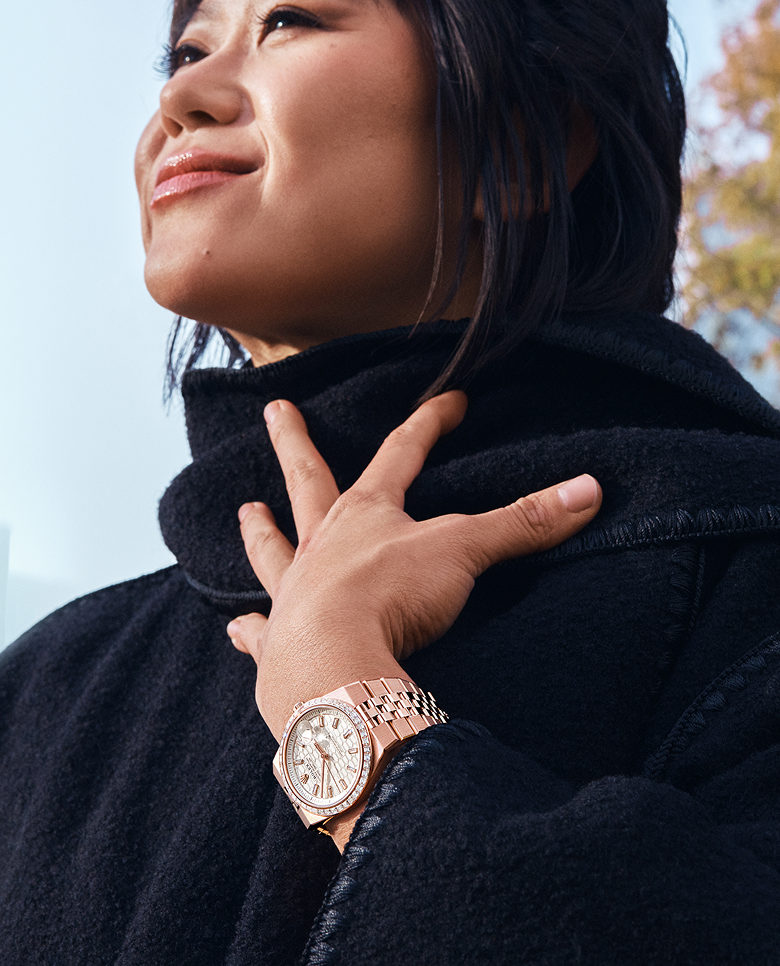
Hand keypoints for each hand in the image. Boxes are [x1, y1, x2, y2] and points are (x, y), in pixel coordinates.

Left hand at [227, 391, 601, 747]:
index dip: (430, 424)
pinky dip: (250, 630)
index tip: (451, 400)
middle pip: (308, 481)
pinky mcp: (280, 646)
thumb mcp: (465, 552)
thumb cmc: (392, 598)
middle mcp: (323, 545)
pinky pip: (261, 632)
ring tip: (246, 511)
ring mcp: (295, 593)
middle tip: (276, 410)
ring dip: (261, 532)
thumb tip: (588, 490)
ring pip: (273, 551)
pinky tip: (236, 628)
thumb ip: (523, 524)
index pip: (403, 453)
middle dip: (296, 443)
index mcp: (367, 515)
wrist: (332, 664)